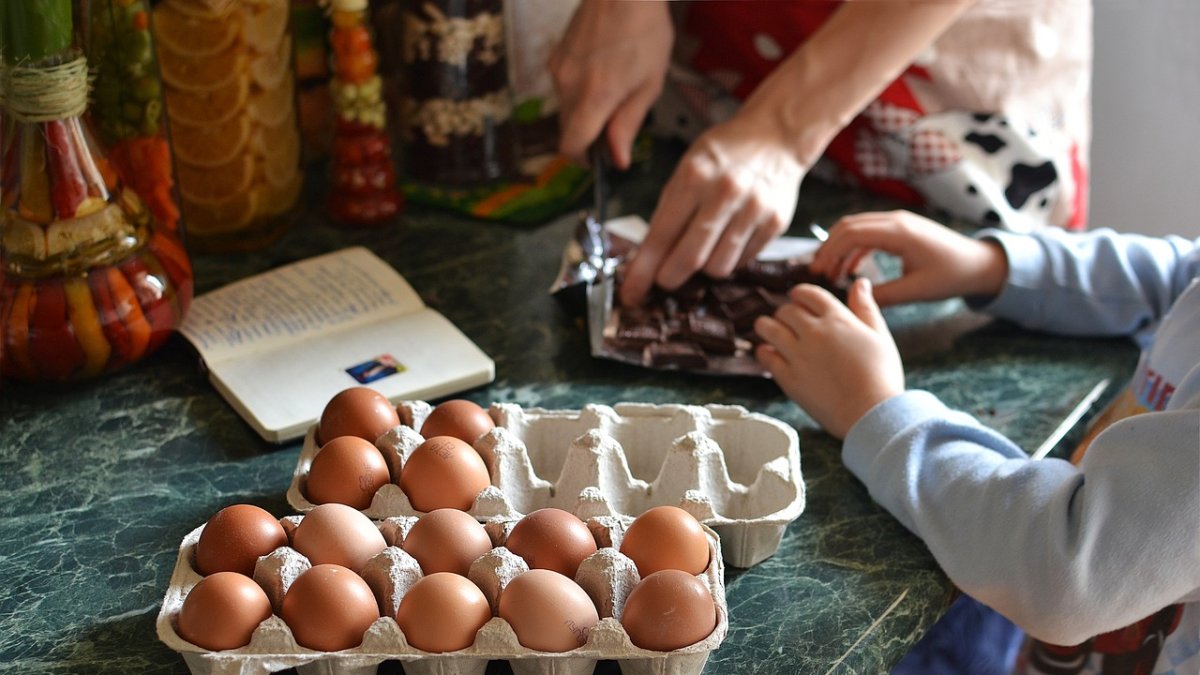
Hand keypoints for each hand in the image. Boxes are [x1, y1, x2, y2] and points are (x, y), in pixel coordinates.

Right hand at [549, 0, 672, 168]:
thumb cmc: (644, 30)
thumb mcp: (650, 83)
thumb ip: (628, 124)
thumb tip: (618, 159)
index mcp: (595, 97)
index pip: (571, 145)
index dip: (582, 159)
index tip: (597, 160)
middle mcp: (569, 85)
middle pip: (567, 129)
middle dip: (587, 134)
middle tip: (616, 122)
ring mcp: (558, 69)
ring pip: (565, 107)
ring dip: (584, 110)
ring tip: (613, 87)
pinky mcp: (555, 56)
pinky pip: (563, 86)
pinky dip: (579, 90)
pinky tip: (601, 70)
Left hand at [618, 110, 806, 305]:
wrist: (776, 135)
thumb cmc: (723, 154)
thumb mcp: (687, 168)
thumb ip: (668, 211)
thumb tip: (648, 259)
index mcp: (695, 176)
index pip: (662, 235)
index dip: (643, 270)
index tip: (631, 293)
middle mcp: (725, 193)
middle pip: (690, 259)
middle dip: (670, 278)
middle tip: (664, 279)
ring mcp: (754, 209)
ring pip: (718, 267)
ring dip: (703, 268)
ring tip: (702, 249)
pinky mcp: (775, 223)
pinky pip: (742, 261)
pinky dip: (729, 258)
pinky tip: (727, 239)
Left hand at [755, 278, 903, 438]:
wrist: (871, 414)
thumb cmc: (881, 376)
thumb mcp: (879, 336)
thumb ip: (866, 307)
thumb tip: (860, 282)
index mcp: (837, 319)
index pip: (808, 293)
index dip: (800, 294)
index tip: (798, 299)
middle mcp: (814, 332)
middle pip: (786, 310)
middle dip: (785, 312)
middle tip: (787, 321)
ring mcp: (798, 354)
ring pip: (767, 328)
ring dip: (766, 326)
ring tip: (769, 330)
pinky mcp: (788, 377)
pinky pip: (765, 356)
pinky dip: (764, 351)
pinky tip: (769, 353)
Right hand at [809, 211, 1008, 306]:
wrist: (979, 263)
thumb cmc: (952, 276)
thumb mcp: (916, 290)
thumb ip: (883, 295)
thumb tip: (853, 299)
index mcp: (899, 232)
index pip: (851, 234)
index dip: (829, 252)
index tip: (818, 272)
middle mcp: (896, 221)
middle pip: (848, 225)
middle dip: (828, 247)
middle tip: (817, 272)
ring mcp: (898, 222)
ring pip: (856, 227)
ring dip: (839, 247)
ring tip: (830, 272)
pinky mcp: (901, 228)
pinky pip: (869, 232)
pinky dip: (854, 248)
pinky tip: (850, 269)